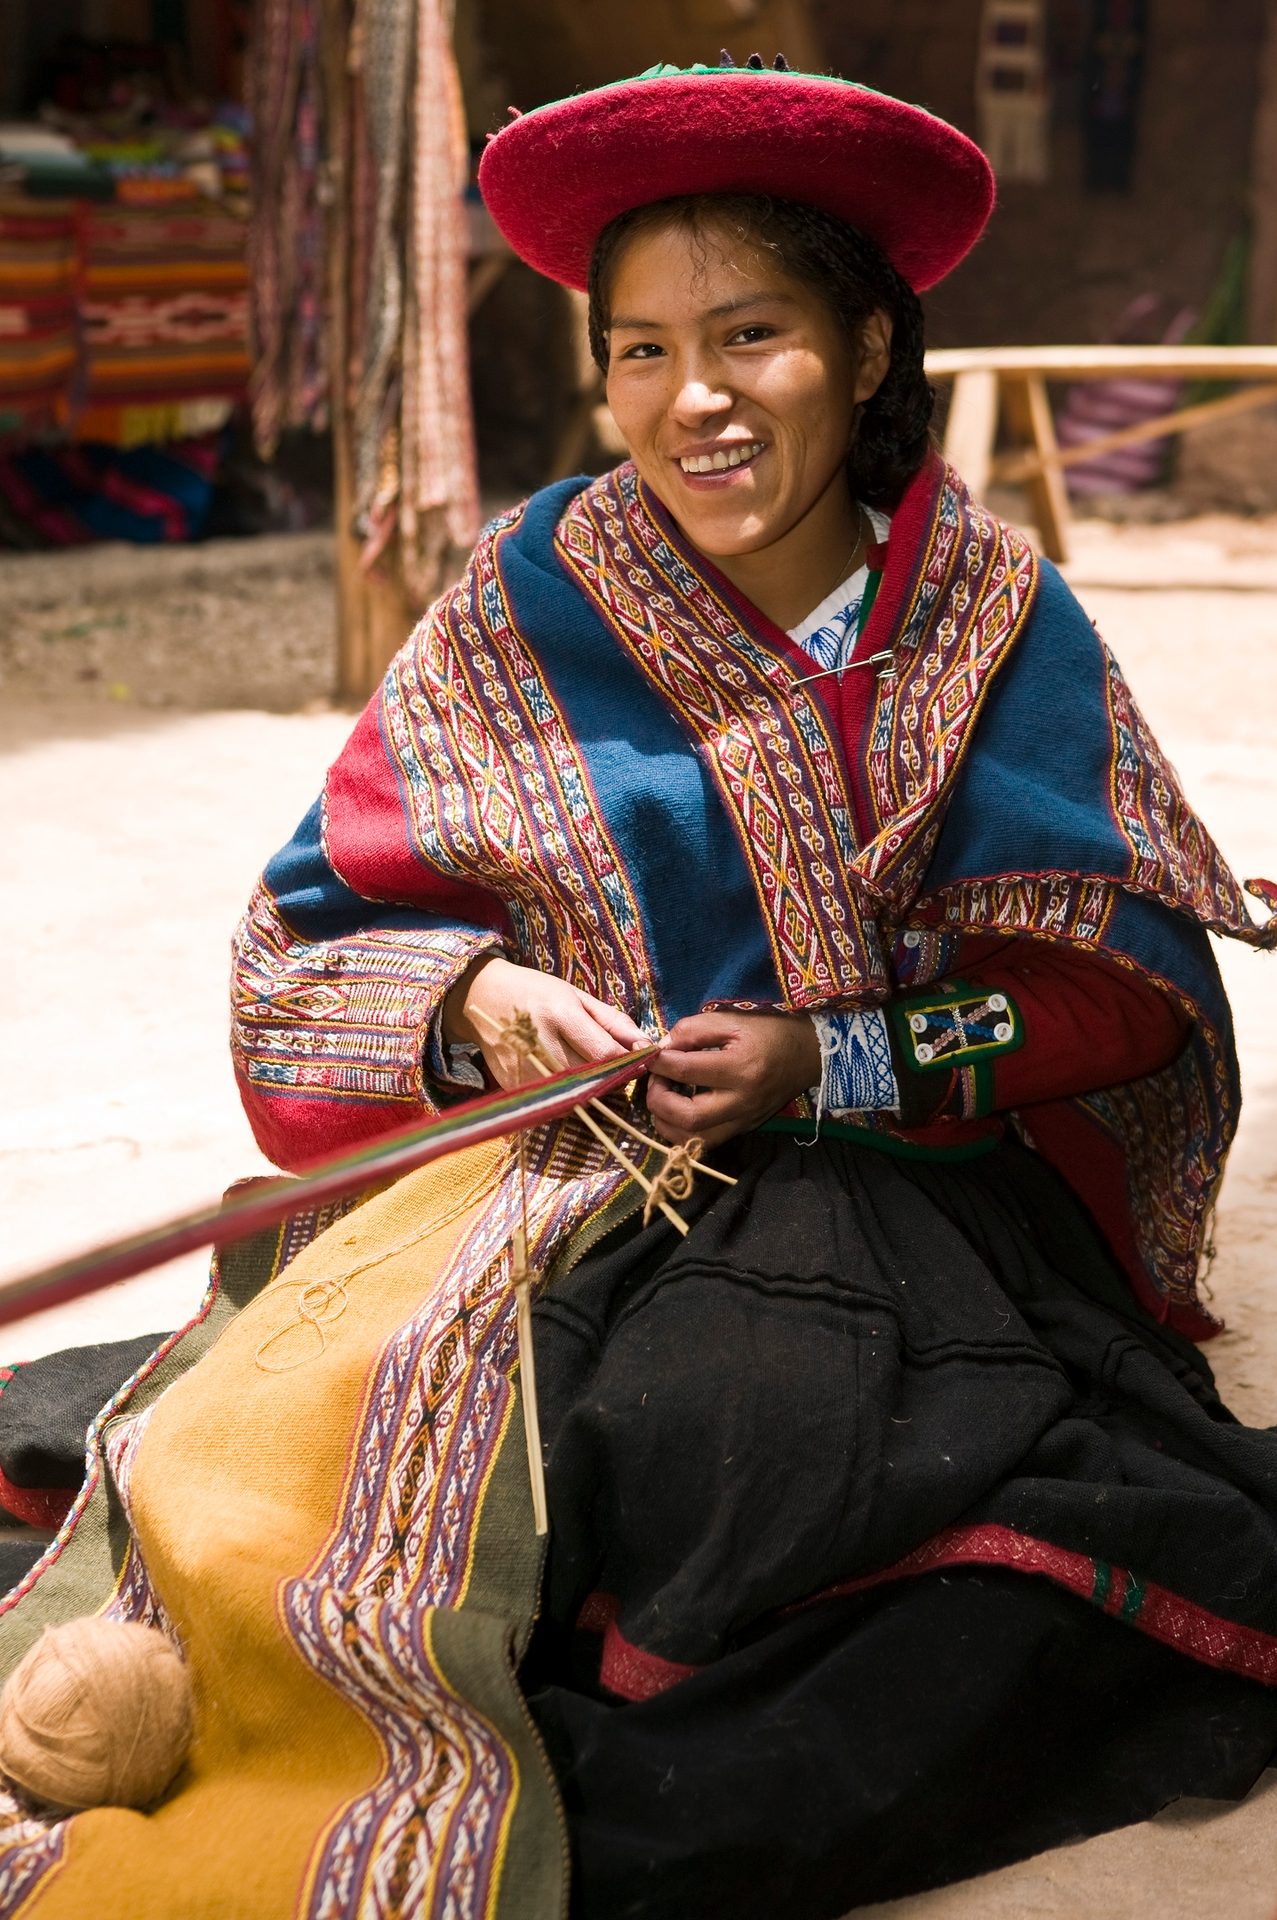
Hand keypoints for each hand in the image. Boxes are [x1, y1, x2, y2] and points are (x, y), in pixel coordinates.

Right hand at [443, 956, 644, 1089]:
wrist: (481, 998)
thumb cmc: (536, 992)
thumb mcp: (576, 996)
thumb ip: (613, 1021)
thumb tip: (645, 1045)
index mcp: (560, 1014)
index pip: (605, 1054)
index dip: (628, 1062)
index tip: (638, 1059)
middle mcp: (541, 1043)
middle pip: (592, 1079)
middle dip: (613, 1078)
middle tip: (617, 1069)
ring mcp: (524, 1068)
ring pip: (575, 1096)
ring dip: (592, 1090)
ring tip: (592, 1072)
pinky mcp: (513, 1085)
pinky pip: (553, 1101)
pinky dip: (568, 1096)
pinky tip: (567, 1078)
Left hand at [647, 1010, 820, 1148]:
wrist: (807, 1055)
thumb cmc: (768, 1032)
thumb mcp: (732, 1020)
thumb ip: (693, 1030)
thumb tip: (662, 1049)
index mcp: (740, 1067)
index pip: (685, 1071)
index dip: (658, 1063)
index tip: (650, 1054)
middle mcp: (742, 1101)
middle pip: (687, 1117)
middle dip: (658, 1100)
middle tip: (654, 1081)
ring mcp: (743, 1120)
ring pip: (693, 1139)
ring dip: (666, 1122)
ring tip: (662, 1098)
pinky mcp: (743, 1129)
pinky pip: (705, 1141)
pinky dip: (682, 1131)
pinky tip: (677, 1111)